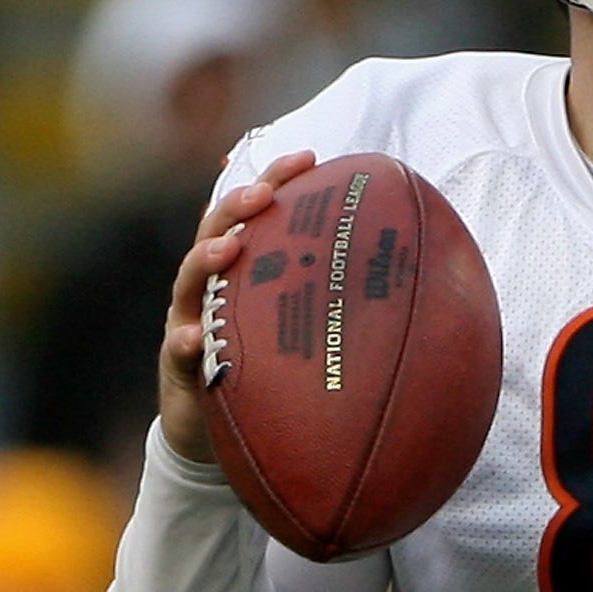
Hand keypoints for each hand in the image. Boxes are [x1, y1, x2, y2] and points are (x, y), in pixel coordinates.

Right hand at [157, 148, 320, 461]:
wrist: (219, 433)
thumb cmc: (268, 375)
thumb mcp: (302, 333)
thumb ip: (336, 306)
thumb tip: (415, 290)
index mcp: (242, 270)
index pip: (256, 213)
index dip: (277, 180)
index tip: (310, 158)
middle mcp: (210, 286)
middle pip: (216, 229)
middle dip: (239, 206)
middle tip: (265, 194)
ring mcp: (188, 319)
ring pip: (189, 279)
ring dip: (207, 258)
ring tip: (230, 248)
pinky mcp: (178, 363)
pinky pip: (177, 348)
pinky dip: (185, 340)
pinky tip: (196, 338)